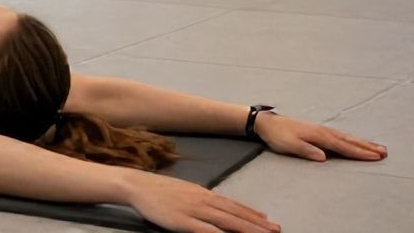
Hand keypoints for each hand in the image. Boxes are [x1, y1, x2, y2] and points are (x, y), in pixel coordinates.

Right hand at [123, 171, 278, 232]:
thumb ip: (201, 199)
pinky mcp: (183, 221)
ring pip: (227, 222)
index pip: (233, 205)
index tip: (268, 221)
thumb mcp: (184, 191)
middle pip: (235, 214)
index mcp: (204, 193)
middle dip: (257, 224)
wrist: (137, 185)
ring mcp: (194, 210)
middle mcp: (203, 200)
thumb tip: (217, 206)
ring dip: (248, 229)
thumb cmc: (158, 190)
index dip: (252, 213)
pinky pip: (206, 231)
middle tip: (276, 230)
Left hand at [254, 111, 386, 161]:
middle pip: (350, 140)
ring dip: (363, 142)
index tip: (375, 157)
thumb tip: (324, 157)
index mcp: (319, 136)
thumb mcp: (290, 145)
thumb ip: (307, 151)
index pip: (343, 146)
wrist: (266, 122)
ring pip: (347, 137)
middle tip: (385, 152)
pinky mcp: (318, 130)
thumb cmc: (278, 136)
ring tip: (377, 147)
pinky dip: (352, 139)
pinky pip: (340, 136)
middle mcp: (324, 131)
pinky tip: (355, 141)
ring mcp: (322, 130)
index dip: (360, 152)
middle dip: (367, 147)